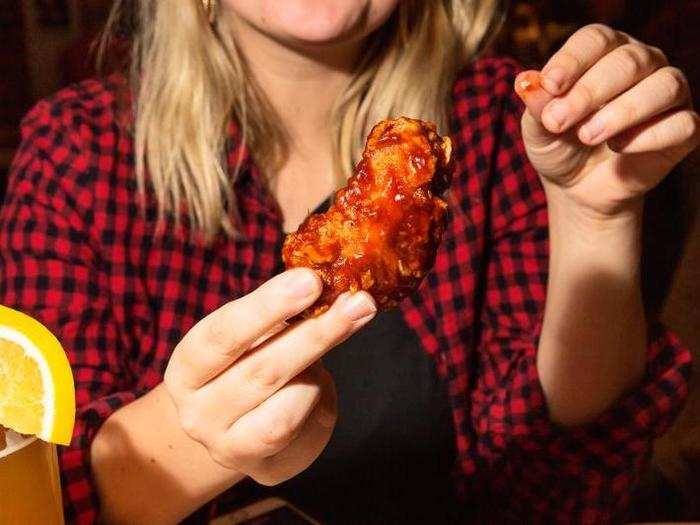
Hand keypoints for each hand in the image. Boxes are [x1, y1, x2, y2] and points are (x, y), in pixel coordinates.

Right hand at [163, 269, 375, 485]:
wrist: (237, 424)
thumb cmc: (246, 364)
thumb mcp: (251, 336)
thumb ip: (277, 314)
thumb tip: (324, 283)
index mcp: (187, 368)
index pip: (223, 335)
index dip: (268, 306)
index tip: (310, 280)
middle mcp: (197, 412)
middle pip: (261, 371)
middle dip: (316, 334)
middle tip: (358, 303)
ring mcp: (226, 446)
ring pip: (284, 408)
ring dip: (316, 374)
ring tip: (328, 346)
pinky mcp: (261, 468)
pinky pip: (300, 431)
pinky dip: (316, 400)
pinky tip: (319, 383)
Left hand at [515, 24, 699, 218]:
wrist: (576, 187)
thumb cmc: (558, 145)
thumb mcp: (538, 129)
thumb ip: (537, 106)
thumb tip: (528, 81)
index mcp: (604, 53)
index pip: (596, 39)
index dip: (573, 60)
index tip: (550, 85)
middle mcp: (642, 64)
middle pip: (628, 61)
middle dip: (589, 92)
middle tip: (558, 122)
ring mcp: (667, 94)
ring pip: (665, 85)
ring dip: (623, 112)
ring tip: (587, 136)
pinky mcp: (683, 129)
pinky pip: (683, 124)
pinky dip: (649, 136)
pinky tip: (619, 148)